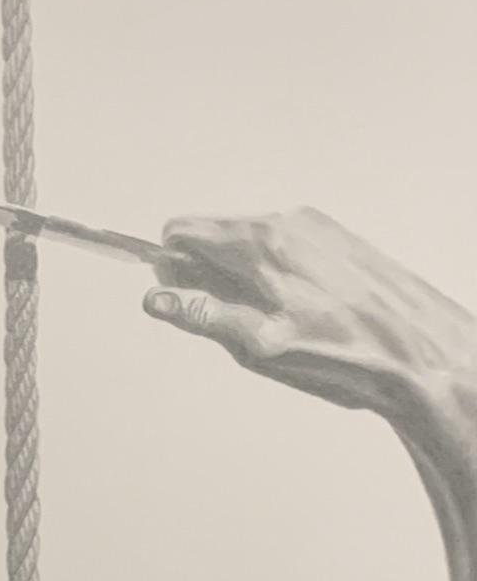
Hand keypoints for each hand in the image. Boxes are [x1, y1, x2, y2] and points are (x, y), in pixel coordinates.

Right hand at [143, 206, 476, 430]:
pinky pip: (286, 250)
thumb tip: (158, 300)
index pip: (182, 233)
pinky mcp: (338, 242)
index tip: (185, 302)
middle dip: (209, 278)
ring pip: (251, 245)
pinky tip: (304, 315)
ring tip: (278, 326)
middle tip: (237, 326)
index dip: (172, 270)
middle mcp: (287, 222)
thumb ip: (202, 315)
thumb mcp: (259, 346)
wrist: (423, 357)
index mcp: (260, 242)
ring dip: (245, 280)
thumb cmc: (347, 355)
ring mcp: (316, 229)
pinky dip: (278, 277)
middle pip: (215, 236)